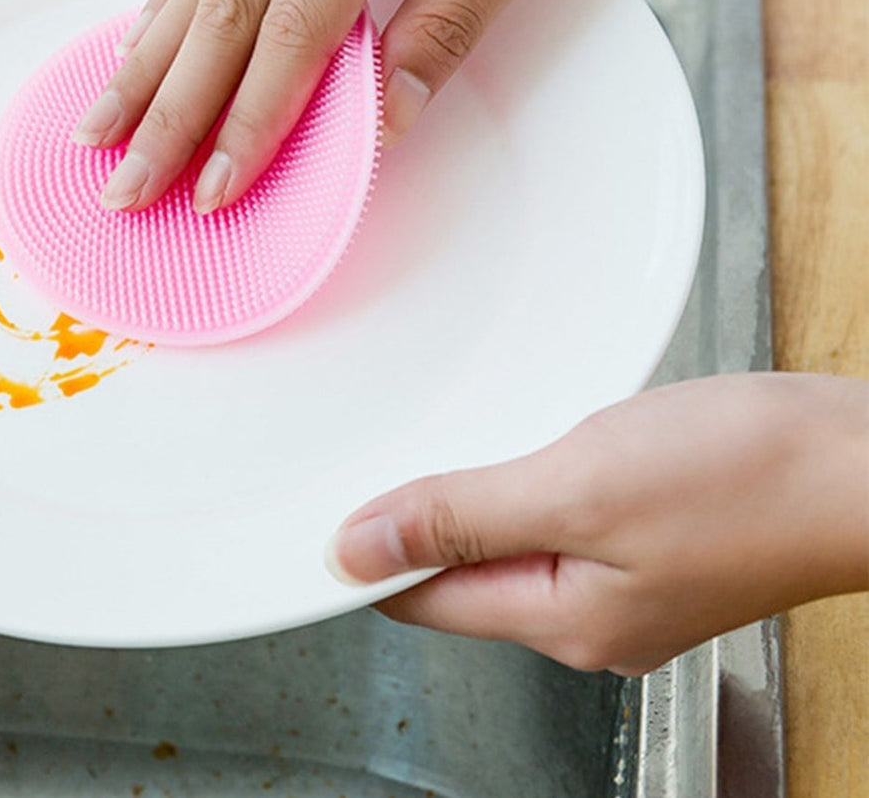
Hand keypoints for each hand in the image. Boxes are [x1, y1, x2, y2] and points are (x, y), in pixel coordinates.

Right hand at [73, 0, 655, 212]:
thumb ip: (454, 19)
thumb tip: (385, 118)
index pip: (295, 28)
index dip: (248, 121)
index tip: (214, 190)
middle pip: (219, 7)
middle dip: (168, 112)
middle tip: (124, 187)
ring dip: (145, 61)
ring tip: (100, 129)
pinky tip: (140, 45)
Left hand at [327, 373, 868, 675]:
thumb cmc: (750, 477)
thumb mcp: (577, 488)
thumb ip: (459, 519)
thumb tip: (356, 550)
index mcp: (561, 619)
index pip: (421, 601)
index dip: (362, 557)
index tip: (316, 516)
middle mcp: (589, 616)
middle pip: (460, 578)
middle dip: (411, 525)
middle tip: (368, 464)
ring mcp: (626, 582)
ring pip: (509, 544)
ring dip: (469, 500)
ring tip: (436, 449)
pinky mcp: (655, 540)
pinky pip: (559, 520)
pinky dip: (526, 482)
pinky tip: (524, 446)